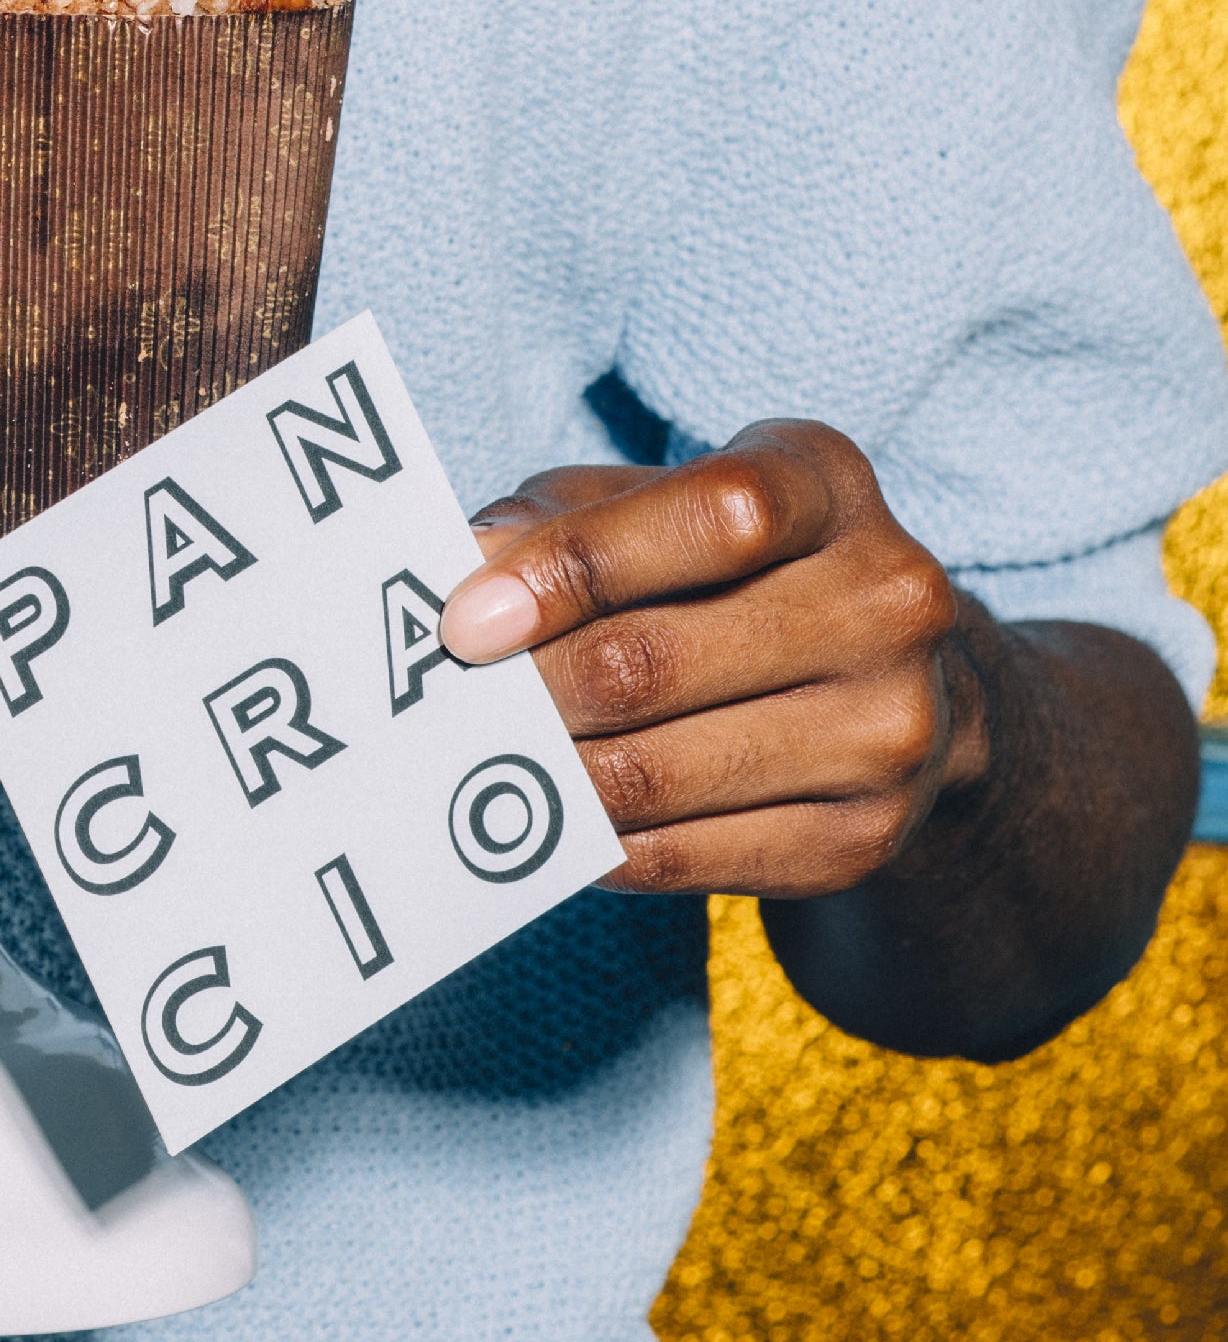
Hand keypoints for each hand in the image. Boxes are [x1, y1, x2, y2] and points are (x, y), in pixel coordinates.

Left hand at [439, 421, 983, 898]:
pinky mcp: (859, 840)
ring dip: (543, 772)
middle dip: (531, 687)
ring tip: (481, 759)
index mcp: (827, 486)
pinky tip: (544, 815)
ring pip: (655, 772)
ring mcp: (889, 730)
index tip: (466, 620)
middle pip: (659, 659)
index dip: (578, 566)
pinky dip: (587, 840)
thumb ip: (556, 520)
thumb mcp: (652, 506)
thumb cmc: (719, 571)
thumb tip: (457, 572)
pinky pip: (678, 855)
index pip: (715, 517)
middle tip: (453, 703)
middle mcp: (887, 601)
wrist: (886, 690)